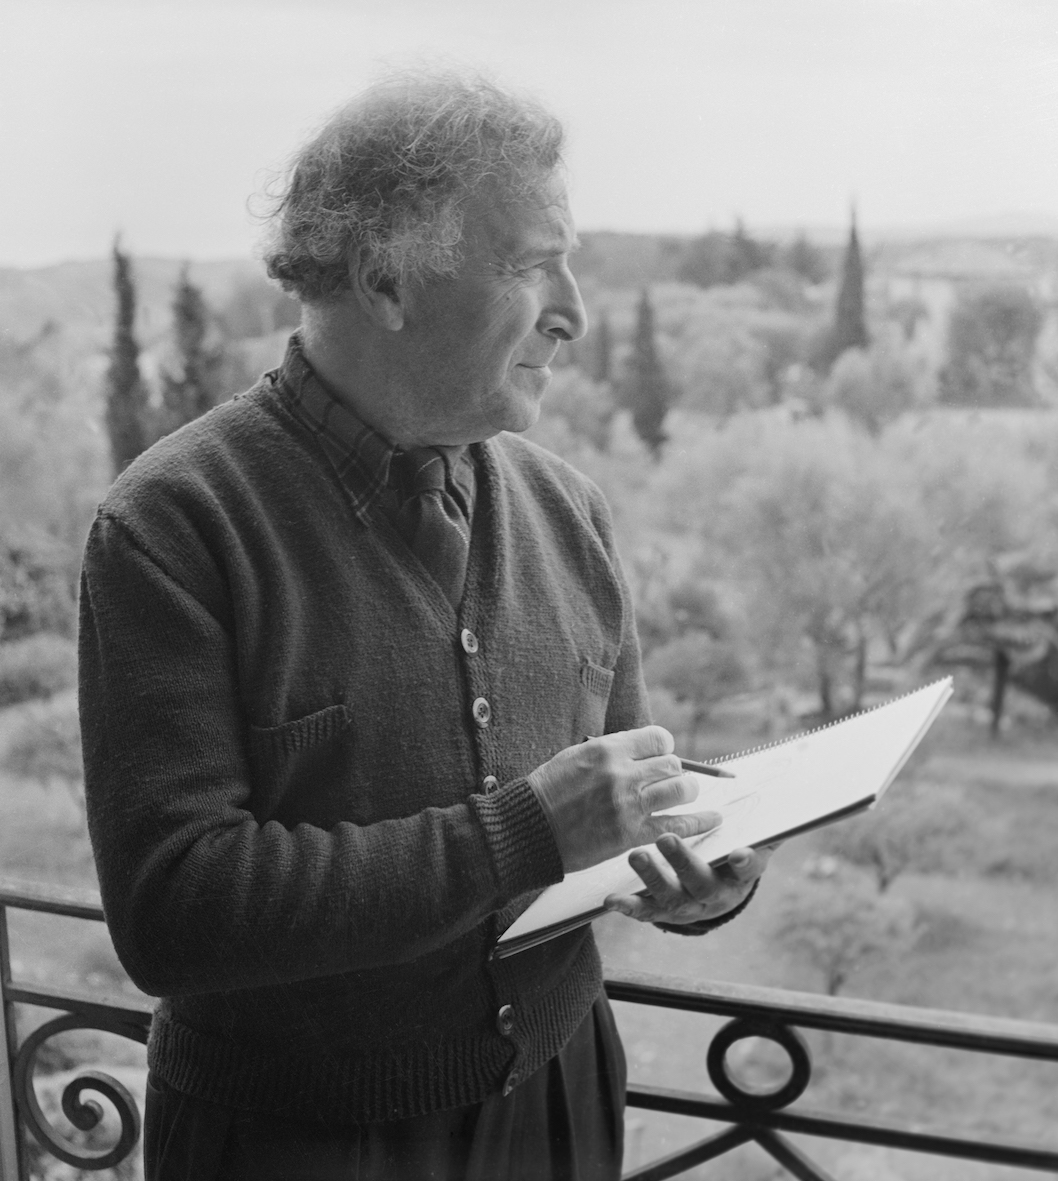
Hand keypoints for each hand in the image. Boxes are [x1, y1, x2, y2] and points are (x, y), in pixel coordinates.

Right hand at [527, 726, 720, 873]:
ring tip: (684, 795)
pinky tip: (713, 819)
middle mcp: (621, 773)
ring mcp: (628, 804)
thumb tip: (643, 750)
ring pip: (681, 790)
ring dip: (686, 792)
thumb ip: (612, 752)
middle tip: (669, 779)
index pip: (658, 738)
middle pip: (672, 764)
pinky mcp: (631, 834)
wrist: (529, 829)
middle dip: (675, 771)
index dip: (663, 747)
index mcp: (607, 749)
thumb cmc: (548, 791)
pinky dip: (700, 822)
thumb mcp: (576, 756)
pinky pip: (676, 825)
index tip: (659, 756)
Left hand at [605, 835, 772, 925]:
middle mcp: (716, 894)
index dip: (745, 862)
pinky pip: (647, 912)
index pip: (749, 868)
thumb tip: (782, 792)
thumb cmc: (732, 851)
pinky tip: (613, 899)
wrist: (718, 892)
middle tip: (667, 838)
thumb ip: (760, 821)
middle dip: (684, 862)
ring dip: (653, 878)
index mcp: (741, 874)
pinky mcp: (665, 912)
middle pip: (703, 883)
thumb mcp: (752, 838)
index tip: (739, 854)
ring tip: (636, 856)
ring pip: (672, 899)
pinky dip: (630, 907)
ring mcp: (689, 906)